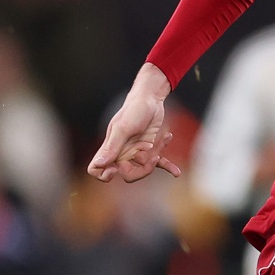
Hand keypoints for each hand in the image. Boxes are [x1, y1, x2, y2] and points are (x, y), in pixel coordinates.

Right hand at [88, 63, 182, 182]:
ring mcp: (136, 152)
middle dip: (143, 169)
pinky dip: (168, 167)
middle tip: (153, 156)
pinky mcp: (150, 149)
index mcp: (111, 148)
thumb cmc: (134, 110)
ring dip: (157, 159)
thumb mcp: (123, 128)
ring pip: (145, 169)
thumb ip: (112, 147)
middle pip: (128, 175)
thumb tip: (98, 164)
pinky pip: (158, 164)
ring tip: (163, 139)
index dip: (104, 175)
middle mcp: (122, 152)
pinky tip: (176, 172)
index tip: (115, 171)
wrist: (151, 98)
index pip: (97, 169)